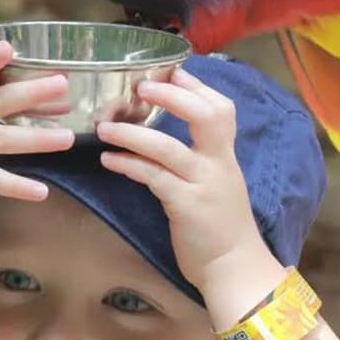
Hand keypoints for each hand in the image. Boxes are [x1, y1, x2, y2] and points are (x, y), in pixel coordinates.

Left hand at [96, 67, 276, 294]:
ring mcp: (203, 184)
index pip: (221, 109)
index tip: (172, 72)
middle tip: (140, 87)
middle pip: (206, 116)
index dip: (197, 87)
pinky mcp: (186, 207)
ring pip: (169, 148)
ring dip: (132, 134)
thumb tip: (164, 137)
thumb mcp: (217, 183)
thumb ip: (200, 158)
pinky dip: (129, 165)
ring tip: (104, 128)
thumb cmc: (220, 225)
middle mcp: (219, 164)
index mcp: (226, 155)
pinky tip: (109, 159)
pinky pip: (154, 178)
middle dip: (173, 97)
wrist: (234, 267)